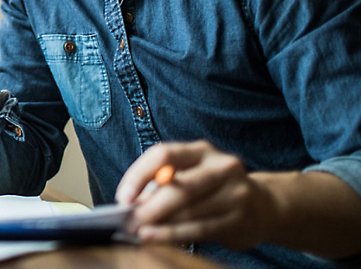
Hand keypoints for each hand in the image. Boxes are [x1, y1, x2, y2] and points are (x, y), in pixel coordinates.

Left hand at [115, 140, 273, 248]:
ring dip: (160, 224)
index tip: (124, 197)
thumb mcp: (191, 175)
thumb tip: (132, 202)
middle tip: (130, 220)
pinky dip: (175, 235)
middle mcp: (221, 166)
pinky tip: (158, 238)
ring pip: (189, 211)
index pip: (164, 154)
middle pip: (179, 185)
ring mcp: (234, 193)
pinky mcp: (240, 219)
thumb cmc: (213, 189)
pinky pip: (201, 229)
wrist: (264, 206)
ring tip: (139, 231)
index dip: (139, 175)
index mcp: (202, 150)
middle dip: (150, 205)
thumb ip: (163, 183)